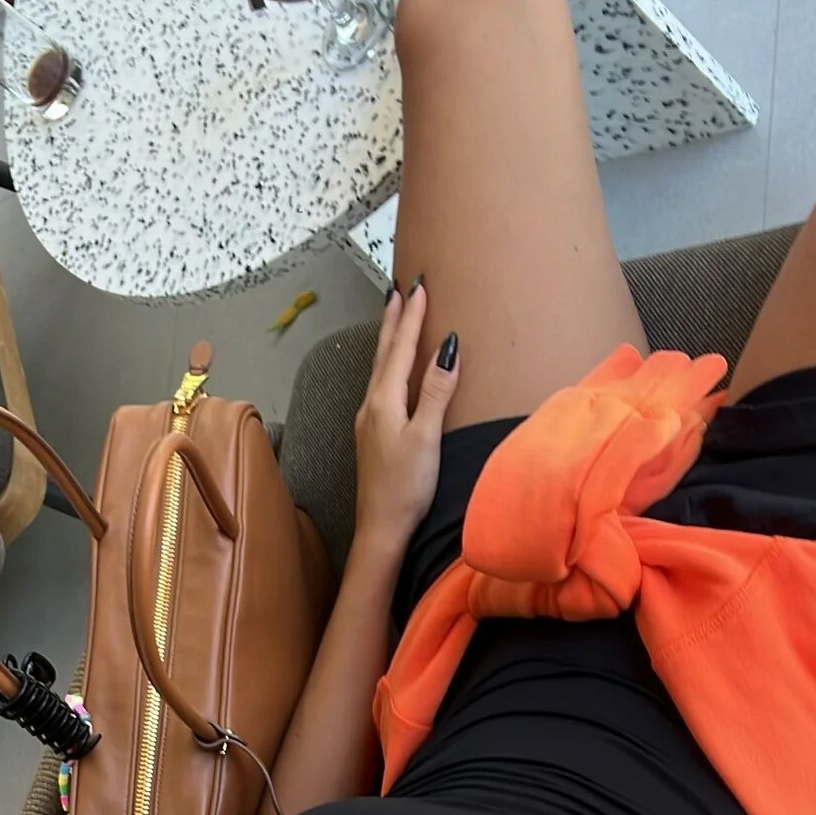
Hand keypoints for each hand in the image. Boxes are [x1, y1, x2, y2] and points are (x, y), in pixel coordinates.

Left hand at [353, 280, 460, 558]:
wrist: (380, 528)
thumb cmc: (406, 488)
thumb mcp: (426, 437)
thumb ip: (436, 392)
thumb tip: (447, 349)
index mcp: (384, 401)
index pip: (401, 348)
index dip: (412, 317)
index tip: (419, 286)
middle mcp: (371, 405)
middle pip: (383, 353)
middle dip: (393, 319)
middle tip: (399, 289)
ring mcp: (368, 420)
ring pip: (379, 368)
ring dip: (387, 339)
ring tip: (392, 316)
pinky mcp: (371, 434)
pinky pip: (379, 385)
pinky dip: (387, 364)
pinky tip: (390, 368)